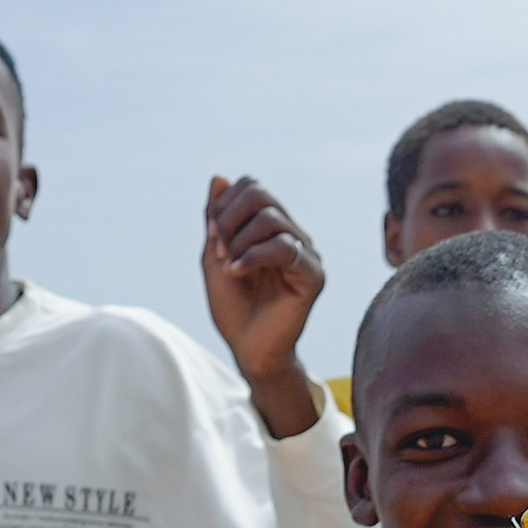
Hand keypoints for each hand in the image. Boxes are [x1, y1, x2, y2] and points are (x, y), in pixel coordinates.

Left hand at [201, 176, 326, 429]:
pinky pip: (285, 248)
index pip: (251, 187)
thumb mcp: (215, 255)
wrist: (248, 350)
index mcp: (272, 228)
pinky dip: (254, 256)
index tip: (213, 239)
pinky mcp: (313, 276)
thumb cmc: (233, 308)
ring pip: (270, 219)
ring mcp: (306, 254)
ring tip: (231, 267)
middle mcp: (293, 235)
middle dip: (229, 219)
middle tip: (219, 250)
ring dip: (239, 241)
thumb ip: (217, 217)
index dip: (224, 206)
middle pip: (260, 194)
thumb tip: (219, 177)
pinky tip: (238, 272)